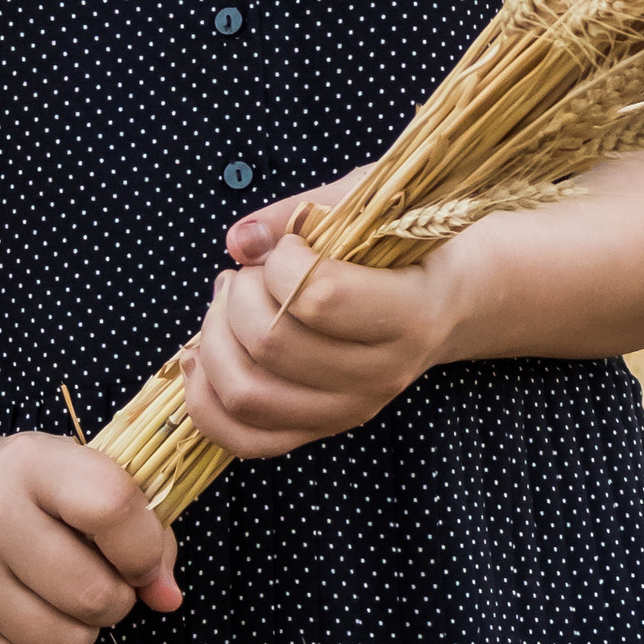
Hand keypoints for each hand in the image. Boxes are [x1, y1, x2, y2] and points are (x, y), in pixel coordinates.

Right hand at [0, 429, 181, 643]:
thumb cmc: (8, 487)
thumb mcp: (68, 474)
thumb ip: (135, 523)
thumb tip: (168, 597)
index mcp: (30, 463)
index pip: (112, 508)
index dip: (144, 546)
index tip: (140, 557)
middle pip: (94, 594)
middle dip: (115, 600)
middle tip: (96, 582)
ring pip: (65, 643)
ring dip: (80, 632)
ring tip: (59, 601)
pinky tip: (26, 618)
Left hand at [181, 174, 463, 461]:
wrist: (445, 301)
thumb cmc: (403, 245)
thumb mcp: (369, 204)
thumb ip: (300, 212)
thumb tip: (239, 241)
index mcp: (410, 315)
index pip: (319, 298)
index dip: (281, 263)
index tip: (289, 246)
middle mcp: (383, 374)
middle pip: (272, 345)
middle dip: (238, 296)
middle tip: (248, 273)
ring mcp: (350, 411)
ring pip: (248, 394)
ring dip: (214, 339)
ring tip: (225, 305)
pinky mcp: (319, 430)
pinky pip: (244, 438)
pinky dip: (205, 401)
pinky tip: (199, 356)